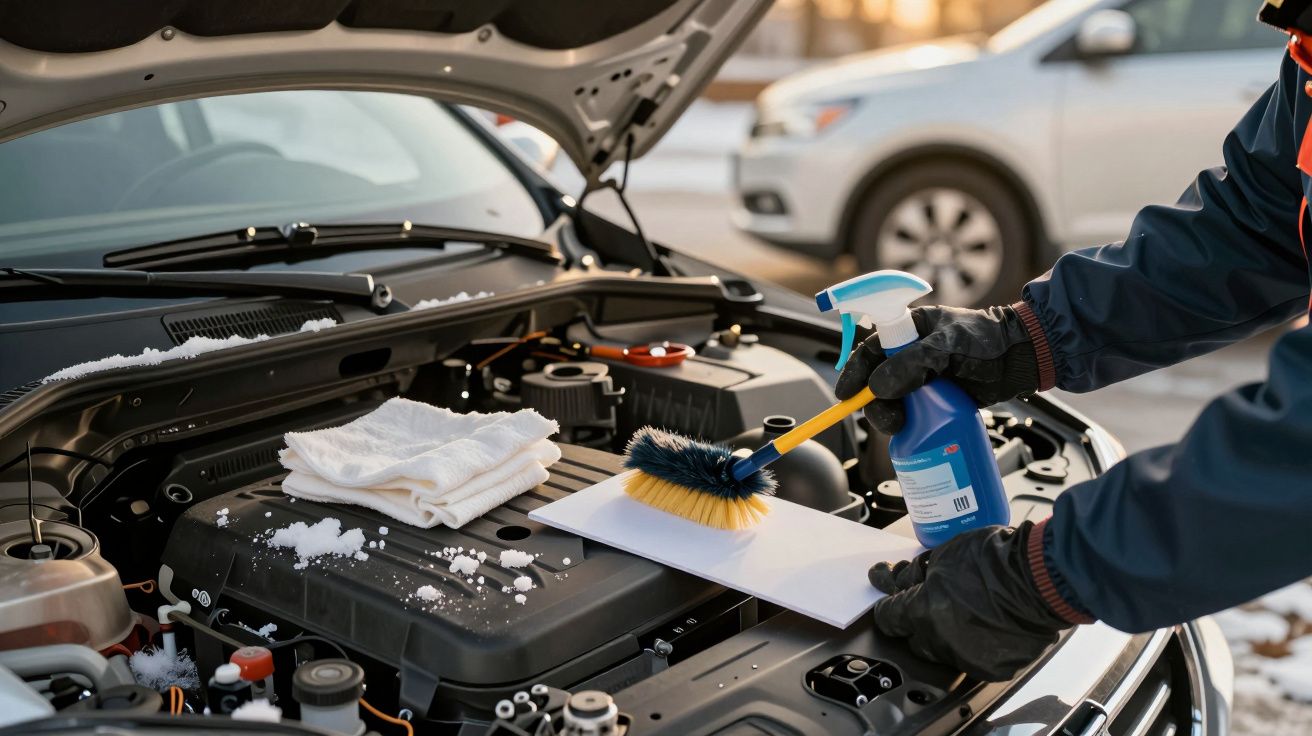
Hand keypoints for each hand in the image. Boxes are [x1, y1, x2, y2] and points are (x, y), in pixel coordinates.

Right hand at [834, 305, 1039, 433]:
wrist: (1023, 358)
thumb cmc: (989, 341)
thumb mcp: (947, 347)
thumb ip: (912, 364)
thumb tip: (877, 388)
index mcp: (910, 330)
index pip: (871, 349)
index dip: (855, 372)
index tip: (846, 394)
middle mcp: (912, 353)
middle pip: (877, 379)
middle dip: (874, 401)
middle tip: (886, 419)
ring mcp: (924, 376)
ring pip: (893, 399)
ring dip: (890, 415)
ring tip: (901, 427)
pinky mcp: (938, 398)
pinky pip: (913, 412)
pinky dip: (908, 423)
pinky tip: (911, 432)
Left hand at [868, 523, 1077, 681]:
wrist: (1042, 578)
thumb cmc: (997, 559)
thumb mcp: (946, 554)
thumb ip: (920, 573)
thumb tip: (904, 579)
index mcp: (924, 611)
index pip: (889, 617)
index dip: (888, 606)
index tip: (890, 601)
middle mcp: (942, 641)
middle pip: (914, 639)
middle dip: (918, 622)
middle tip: (931, 604)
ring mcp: (968, 658)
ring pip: (943, 652)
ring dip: (946, 635)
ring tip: (965, 613)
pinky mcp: (993, 668)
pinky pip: (973, 659)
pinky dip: (975, 645)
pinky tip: (986, 626)